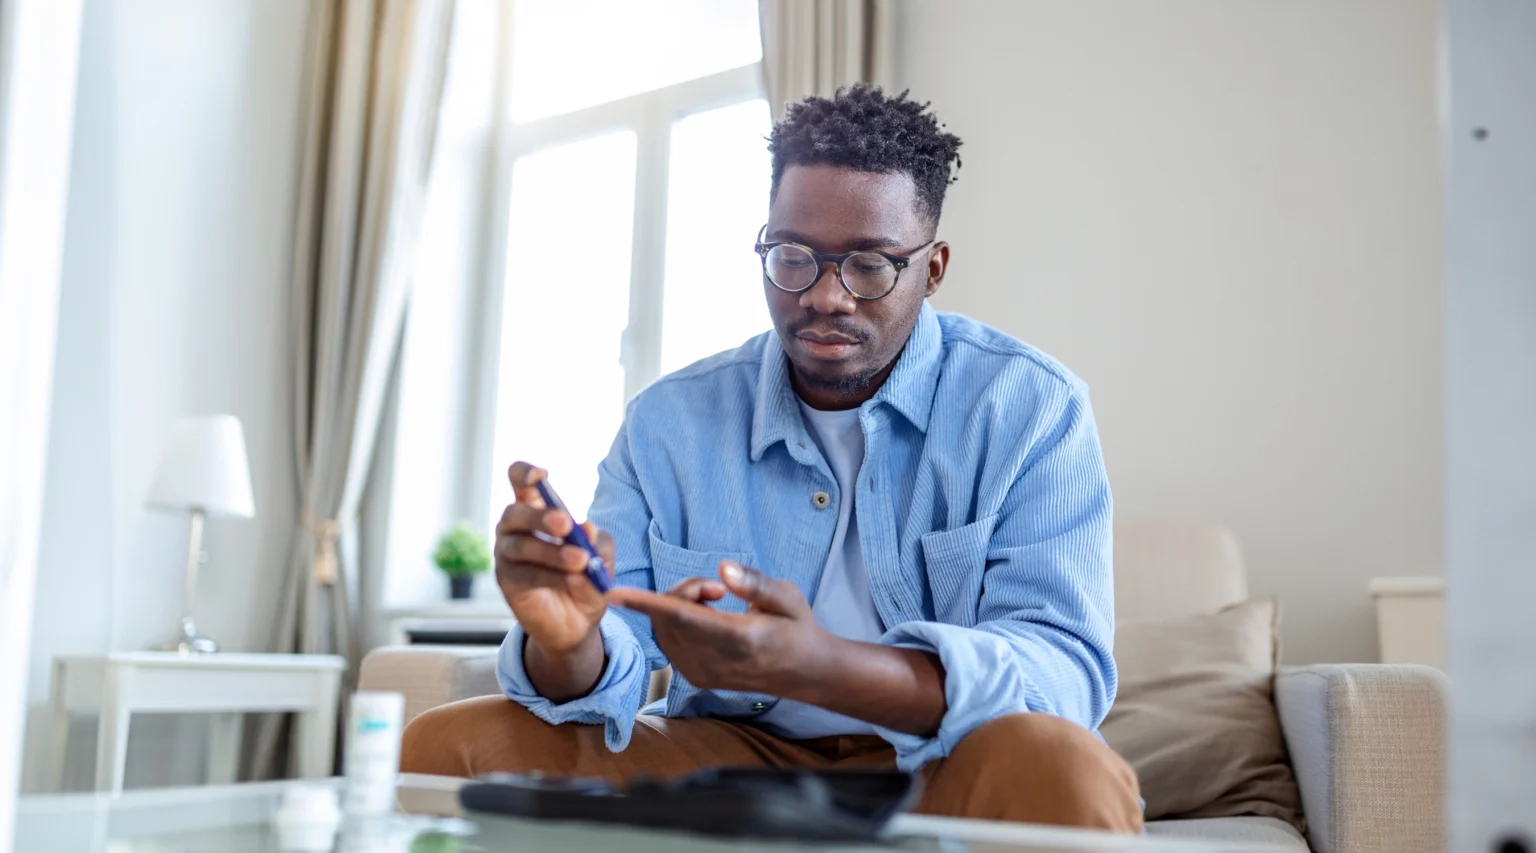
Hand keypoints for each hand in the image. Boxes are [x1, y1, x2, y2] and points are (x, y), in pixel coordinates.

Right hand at [495, 462, 615, 657]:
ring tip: (580, 560)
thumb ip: (597, 542)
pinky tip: (573, 579)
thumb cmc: (587, 576)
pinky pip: (525, 573)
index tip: (541, 476)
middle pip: (516, 512)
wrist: (578, 622)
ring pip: (522, 545)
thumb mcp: (601, 557)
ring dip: (552, 552)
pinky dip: (551, 575)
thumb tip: (587, 529)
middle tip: (566, 525)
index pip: (519, 480)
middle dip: (540, 517)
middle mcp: (515, 527)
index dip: (525, 473)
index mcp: (536, 508)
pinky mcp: (506, 580)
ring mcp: (507, 553)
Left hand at [606, 561, 827, 694]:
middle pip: (669, 616)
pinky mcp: (695, 678)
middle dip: (683, 590)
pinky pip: (668, 640)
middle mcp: (714, 662)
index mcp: (738, 640)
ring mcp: (701, 674)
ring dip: (678, 605)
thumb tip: (723, 569)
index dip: (647, 603)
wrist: (804, 673)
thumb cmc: (796, 627)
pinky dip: (675, 621)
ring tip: (716, 601)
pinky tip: (706, 617)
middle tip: (717, 588)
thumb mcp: (788, 597)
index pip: (683, 618)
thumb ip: (755, 583)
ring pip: (664, 629)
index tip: (615, 593)